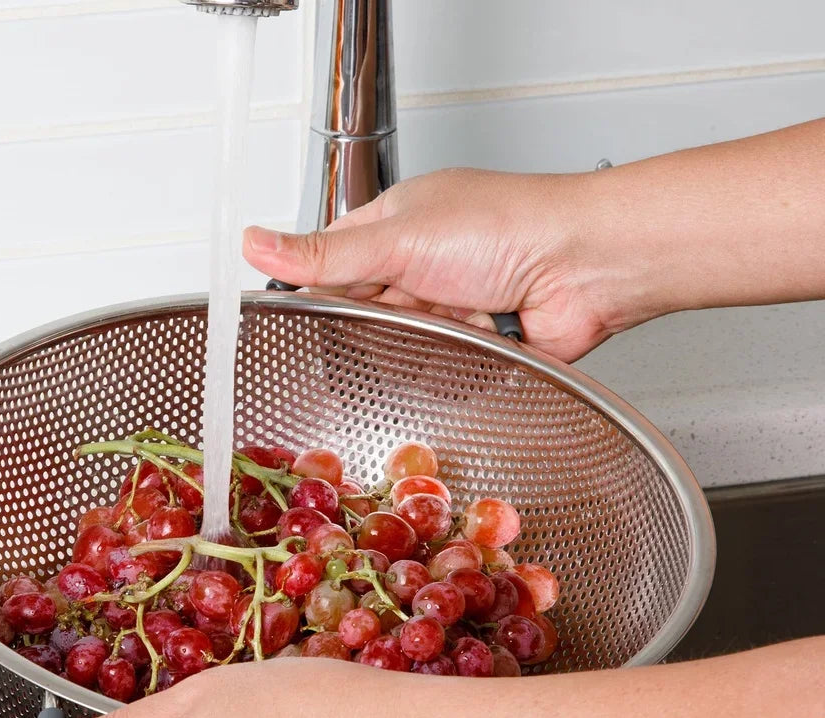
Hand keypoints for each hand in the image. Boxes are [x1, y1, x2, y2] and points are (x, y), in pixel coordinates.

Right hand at [243, 168, 623, 362]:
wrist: (585, 266)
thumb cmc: (506, 227)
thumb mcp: (398, 236)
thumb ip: (324, 254)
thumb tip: (256, 242)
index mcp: (395, 224)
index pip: (332, 264)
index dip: (316, 291)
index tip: (296, 316)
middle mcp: (421, 265)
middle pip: (366, 313)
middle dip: (381, 320)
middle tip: (400, 312)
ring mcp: (448, 305)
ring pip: (402, 346)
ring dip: (422, 339)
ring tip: (452, 317)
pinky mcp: (474, 344)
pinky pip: (440, 368)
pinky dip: (453, 359)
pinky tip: (471, 340)